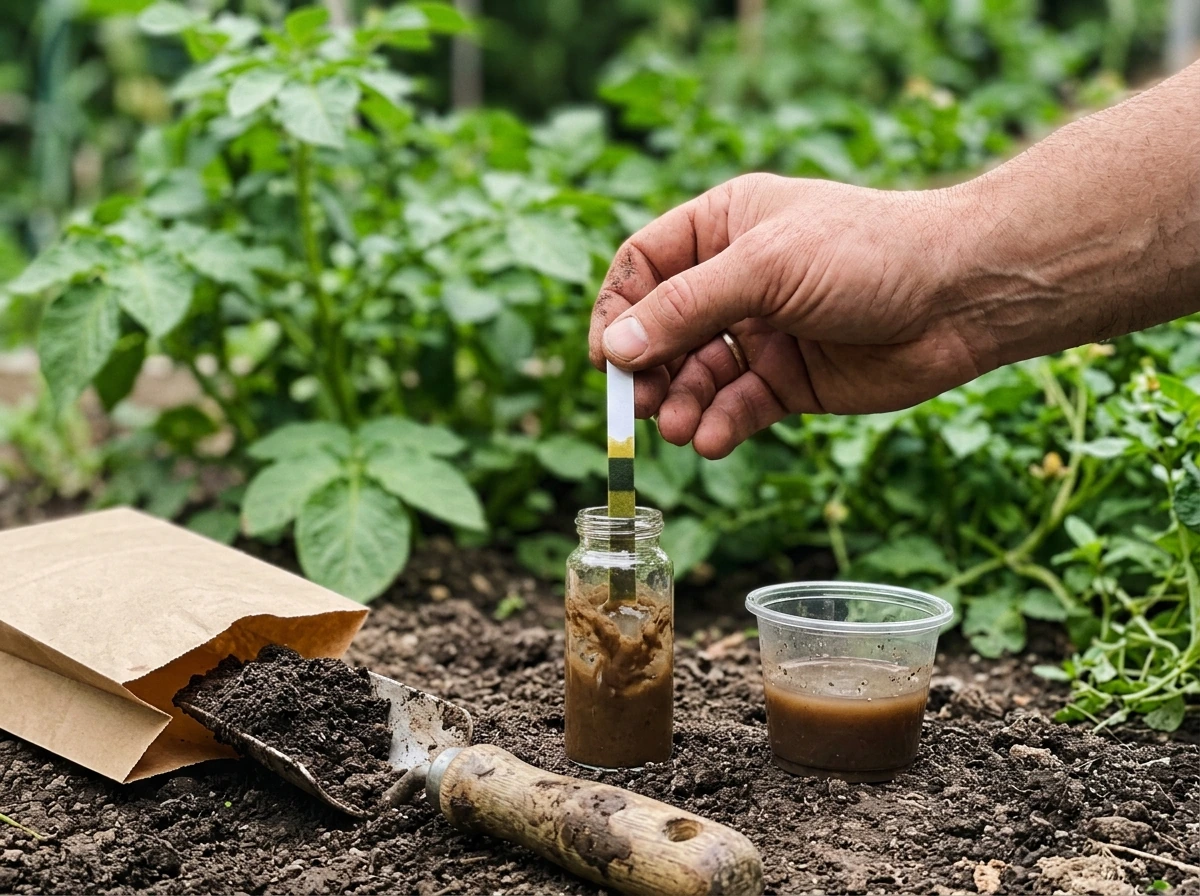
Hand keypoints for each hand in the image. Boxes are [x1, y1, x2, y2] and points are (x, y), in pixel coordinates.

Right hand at [589, 173, 984, 458]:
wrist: (962, 296)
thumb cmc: (867, 253)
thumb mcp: (764, 268)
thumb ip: (685, 309)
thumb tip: (615, 351)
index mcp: (723, 227)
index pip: (643, 269)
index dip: (618, 313)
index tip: (607, 359)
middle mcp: (736, 280)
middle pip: (661, 330)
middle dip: (647, 370)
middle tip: (639, 406)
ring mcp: (762, 333)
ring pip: (696, 376)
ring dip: (681, 404)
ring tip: (679, 428)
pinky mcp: (789, 381)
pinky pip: (739, 407)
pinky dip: (722, 425)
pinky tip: (714, 439)